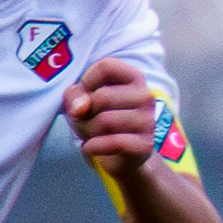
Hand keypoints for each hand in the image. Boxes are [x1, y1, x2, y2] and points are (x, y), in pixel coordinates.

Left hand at [64, 57, 175, 179]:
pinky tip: (92, 147)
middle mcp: (145, 96)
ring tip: (92, 134)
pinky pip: (114, 143)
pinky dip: (94, 147)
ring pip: (105, 122)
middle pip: (101, 98)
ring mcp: (148, 120)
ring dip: (88, 132)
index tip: (87, 94)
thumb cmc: (98, 119)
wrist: (120, 155)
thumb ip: (74, 96)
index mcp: (133, 77)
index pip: (105, 67)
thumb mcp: (80, 102)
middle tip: (86, 121)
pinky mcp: (145, 144)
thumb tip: (81, 108)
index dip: (86, 81)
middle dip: (83, 114)